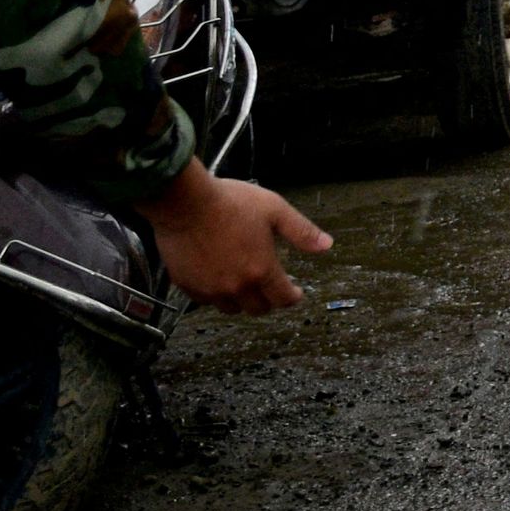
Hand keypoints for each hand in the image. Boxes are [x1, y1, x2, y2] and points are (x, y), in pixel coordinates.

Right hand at [138, 163, 329, 314]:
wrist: (183, 202)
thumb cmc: (228, 202)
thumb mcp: (275, 209)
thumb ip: (301, 231)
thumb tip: (326, 245)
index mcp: (261, 269)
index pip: (283, 299)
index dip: (293, 297)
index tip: (295, 292)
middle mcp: (235, 286)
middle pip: (258, 308)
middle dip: (269, 300)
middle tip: (271, 287)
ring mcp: (210, 289)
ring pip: (231, 308)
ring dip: (242, 300)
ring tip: (246, 284)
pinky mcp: (187, 286)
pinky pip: (206, 301)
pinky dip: (216, 295)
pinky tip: (219, 279)